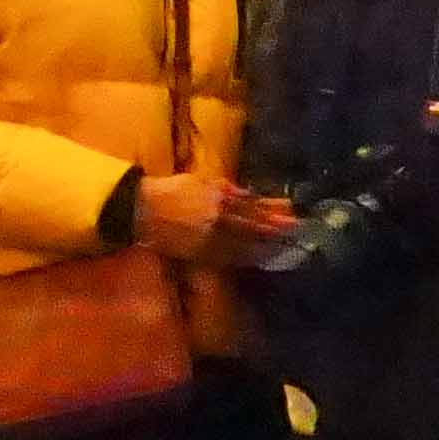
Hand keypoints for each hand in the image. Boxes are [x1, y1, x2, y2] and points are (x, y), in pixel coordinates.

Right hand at [135, 171, 296, 260]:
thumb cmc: (169, 192)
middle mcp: (219, 218)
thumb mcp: (198, 181)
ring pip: (246, 244)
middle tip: (297, 231)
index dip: (273, 210)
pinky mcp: (202, 253)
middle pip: (255, 225)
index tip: (291, 212)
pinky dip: (247, 257)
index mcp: (219, 197)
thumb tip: (247, 194)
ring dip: (266, 245)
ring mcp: (212, 238)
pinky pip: (230, 257)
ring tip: (284, 246)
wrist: (141, 211)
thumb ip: (225, 188)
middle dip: (277, 229)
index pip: (252, 205)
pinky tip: (259, 258)